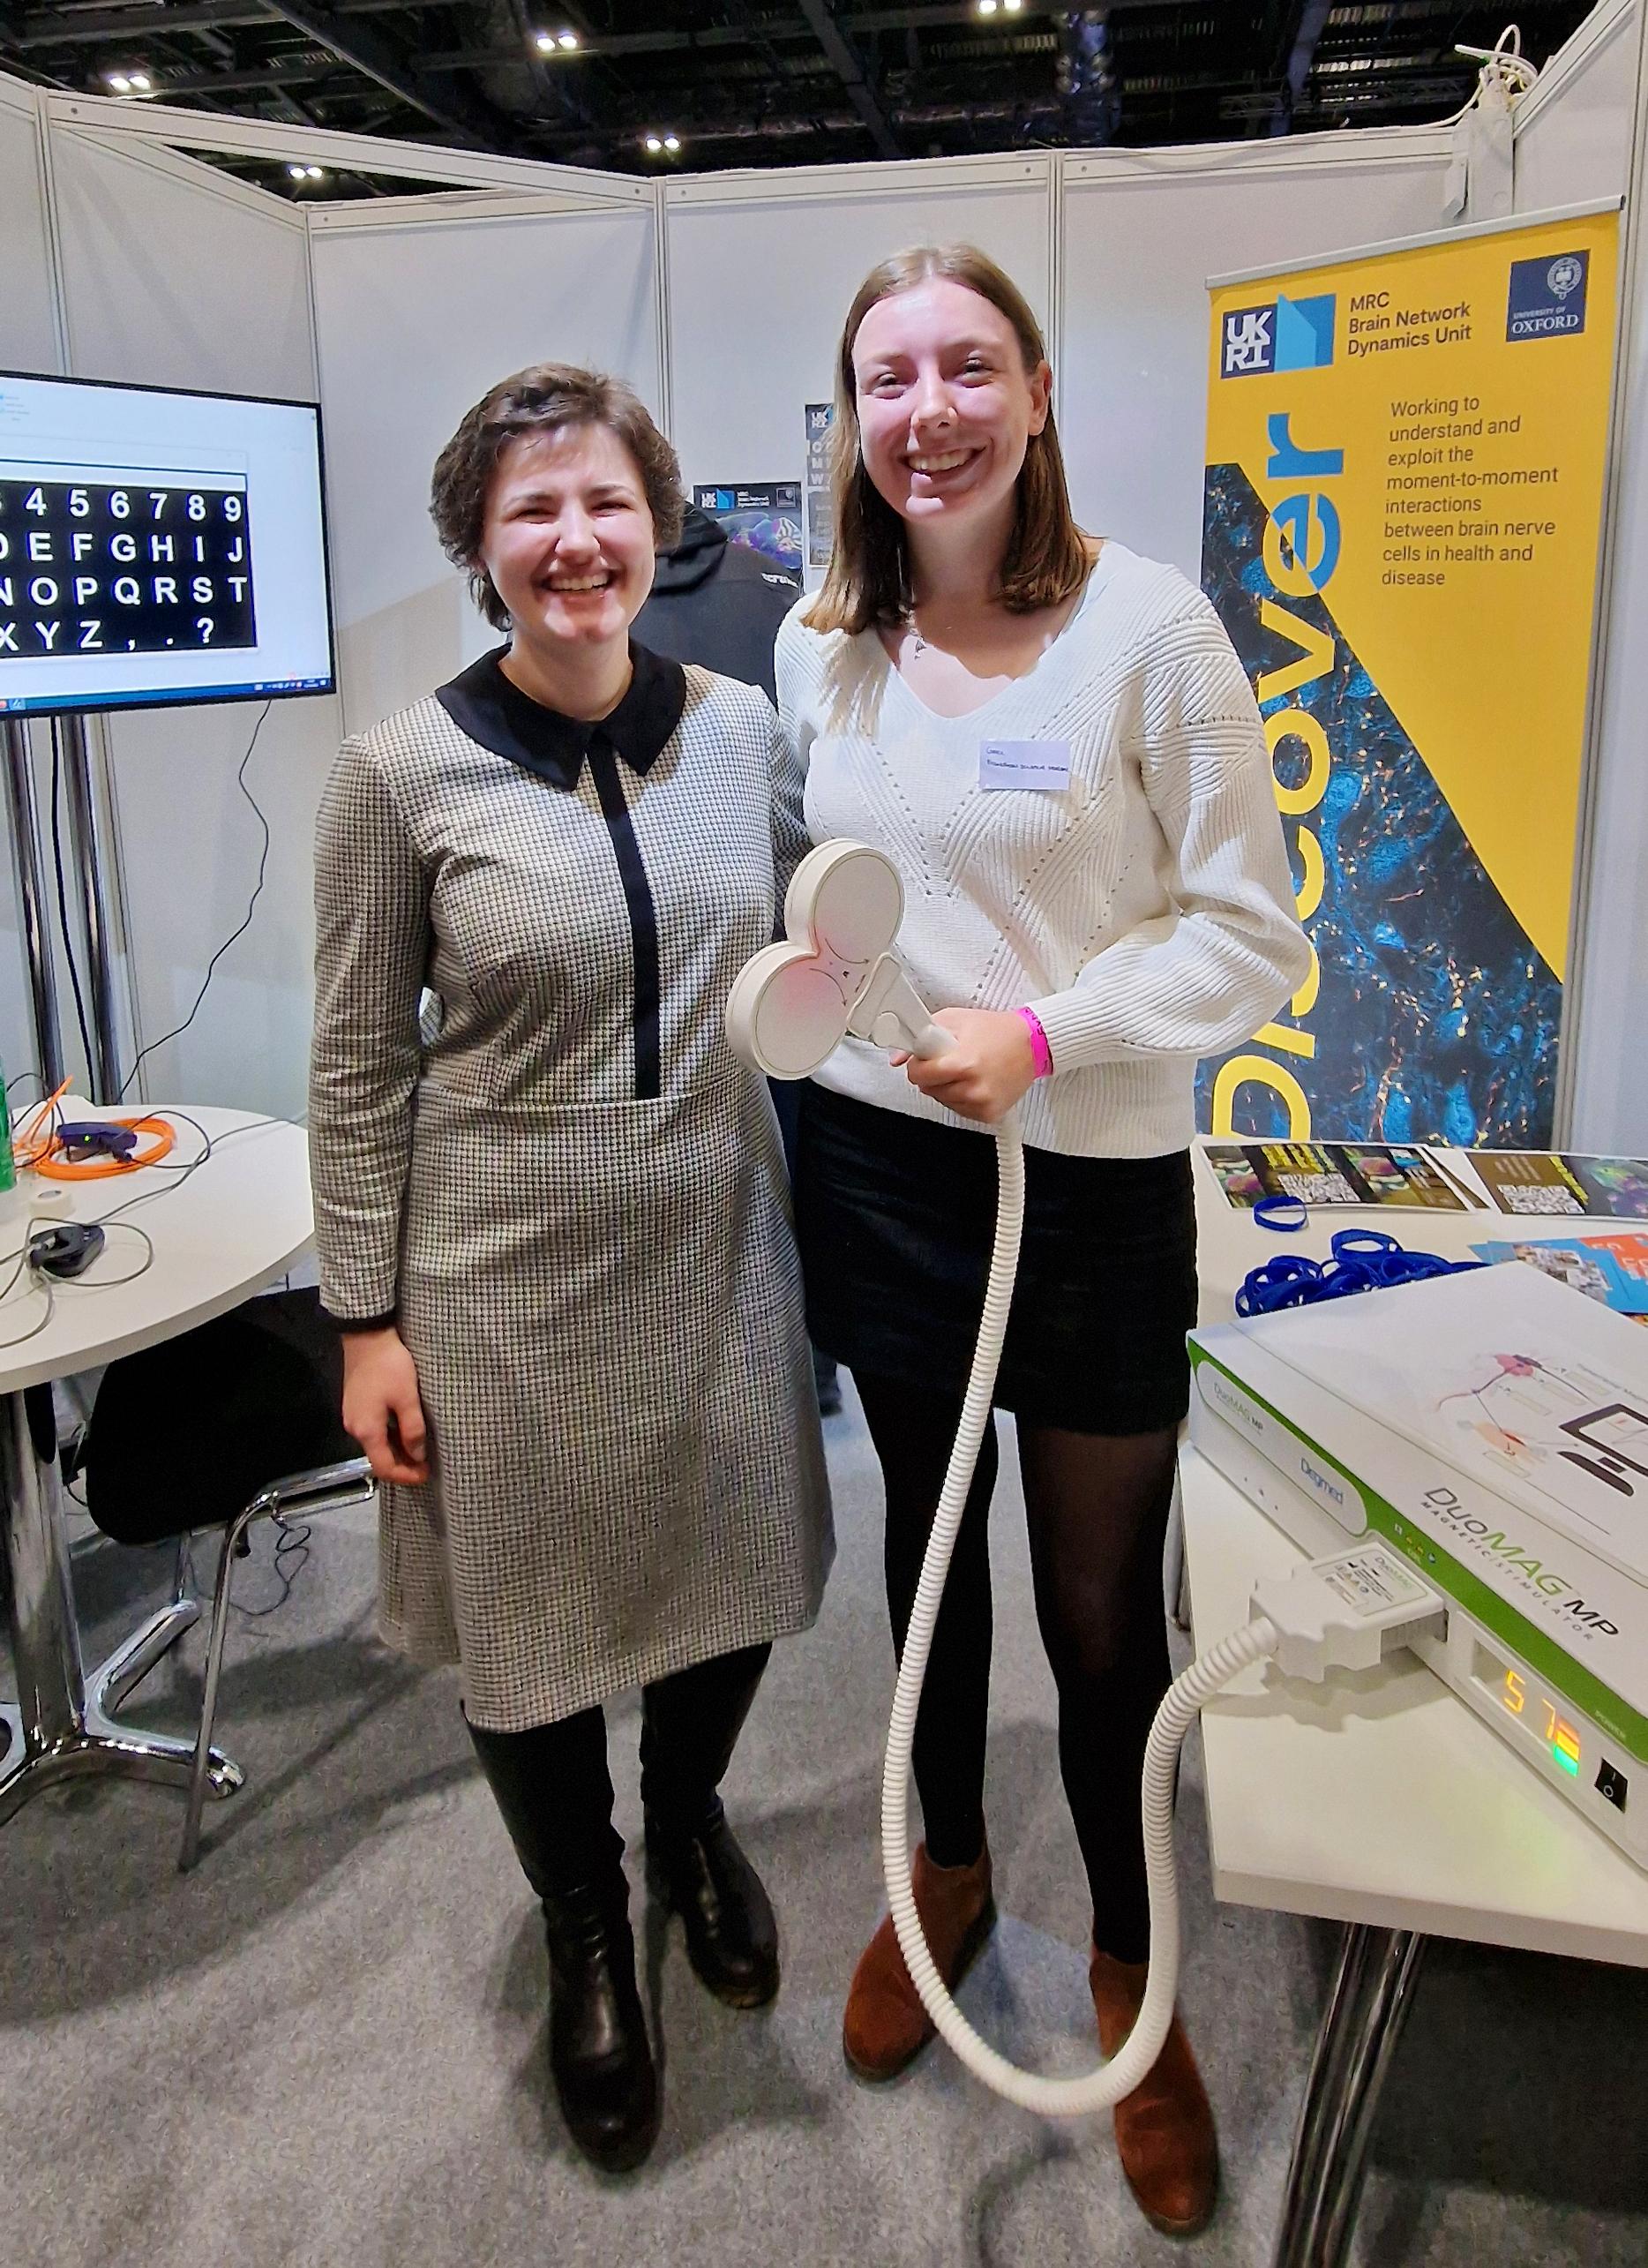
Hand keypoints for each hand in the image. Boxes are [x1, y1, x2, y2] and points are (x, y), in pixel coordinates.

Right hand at [341, 1325, 429, 1484]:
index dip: (405, 1476)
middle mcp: (355, 1427)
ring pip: (376, 1444)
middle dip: (402, 1465)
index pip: (384, 1467)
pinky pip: (373, 1431)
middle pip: (378, 1458)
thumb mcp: (407, 1397)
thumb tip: (417, 1455)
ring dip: (397, 1451)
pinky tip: (405, 1431)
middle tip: (426, 1464)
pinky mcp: (356, 1405)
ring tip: (420, 1449)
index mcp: (367, 1430)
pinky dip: (390, 1437)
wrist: (367, 1336)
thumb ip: (412, 1429)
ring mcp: (353, 1416)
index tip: (425, 1474)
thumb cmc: (389, 1365)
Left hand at [892, 1006, 1037, 1124]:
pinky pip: (959, 1110)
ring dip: (947, 1087)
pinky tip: (976, 1082)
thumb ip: (922, 1036)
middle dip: (933, 1074)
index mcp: (963, 1062)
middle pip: (928, 1089)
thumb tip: (898, 1057)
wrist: (1031, 1044)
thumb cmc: (996, 1031)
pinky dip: (962, 1097)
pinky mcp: (988, 1114)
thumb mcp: (955, 1020)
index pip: (918, 1075)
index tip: (923, 1059)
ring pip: (942, 1100)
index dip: (918, 1065)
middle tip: (951, 1059)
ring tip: (966, 1069)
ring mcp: (981, 1103)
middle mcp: (973, 1087)